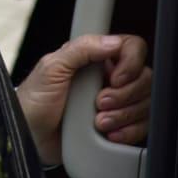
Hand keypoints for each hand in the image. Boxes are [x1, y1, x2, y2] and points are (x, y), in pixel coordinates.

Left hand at [16, 34, 151, 165]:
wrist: (31, 135)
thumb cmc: (34, 100)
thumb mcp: (51, 68)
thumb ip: (80, 49)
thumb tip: (112, 42)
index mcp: (95, 58)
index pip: (132, 48)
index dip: (130, 64)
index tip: (115, 79)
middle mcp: (110, 78)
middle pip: (145, 78)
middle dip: (124, 96)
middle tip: (99, 103)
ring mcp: (117, 103)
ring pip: (146, 104)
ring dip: (123, 115)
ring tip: (98, 121)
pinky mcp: (120, 125)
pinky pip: (142, 127)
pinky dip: (128, 132)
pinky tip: (108, 133)